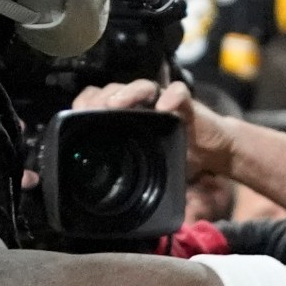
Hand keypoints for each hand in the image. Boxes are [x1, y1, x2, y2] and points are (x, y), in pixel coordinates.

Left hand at [70, 78, 233, 175]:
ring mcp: (162, 101)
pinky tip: (163, 108)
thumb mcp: (145, 164)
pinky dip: (170, 97)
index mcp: (126, 115)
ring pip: (142, 86)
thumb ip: (125, 169)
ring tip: (116, 104)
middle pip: (116, 90)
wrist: (211, 150)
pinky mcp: (185, 104)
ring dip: (127, 93)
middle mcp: (141, 104)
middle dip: (101, 98)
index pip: (99, 99)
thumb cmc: (176, 155)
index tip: (74, 115)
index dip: (85, 102)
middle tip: (90, 111)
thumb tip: (93, 200)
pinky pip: (178, 93)